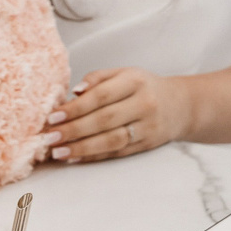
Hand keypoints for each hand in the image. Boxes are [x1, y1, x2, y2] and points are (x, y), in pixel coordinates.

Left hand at [39, 67, 189, 163]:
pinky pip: (117, 152)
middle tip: (49, 137)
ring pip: (111, 140)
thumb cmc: (144, 87)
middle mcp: (145, 104)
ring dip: (82, 148)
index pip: (101, 96)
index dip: (75, 108)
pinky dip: (95, 156)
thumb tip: (73, 93)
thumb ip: (98, 79)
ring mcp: (148, 127)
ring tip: (58, 152)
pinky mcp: (148, 145)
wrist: (181, 105)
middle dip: (73, 130)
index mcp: (136, 82)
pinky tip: (75, 157)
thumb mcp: (125, 74)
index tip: (53, 116)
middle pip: (105, 120)